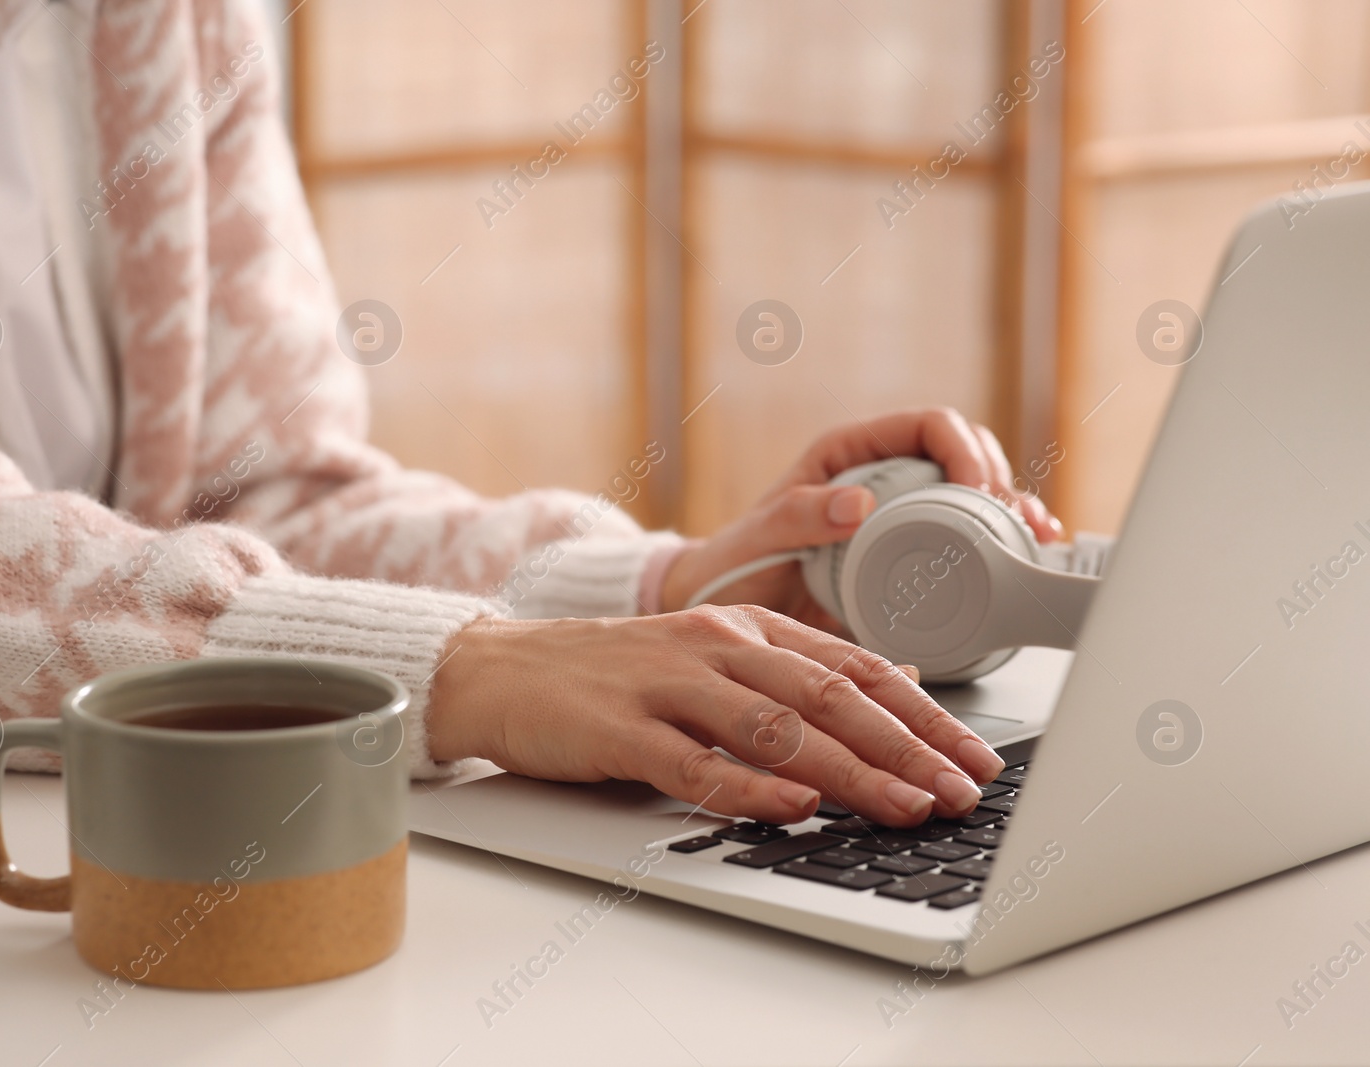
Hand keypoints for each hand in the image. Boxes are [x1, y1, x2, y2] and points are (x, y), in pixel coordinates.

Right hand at [425, 605, 1004, 826]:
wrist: (500, 669)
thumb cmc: (613, 674)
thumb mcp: (713, 655)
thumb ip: (797, 669)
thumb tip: (896, 679)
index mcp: (745, 629)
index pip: (852, 669)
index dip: (922, 714)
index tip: (974, 757)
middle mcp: (716, 646)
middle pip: (828, 696)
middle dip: (905, 746)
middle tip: (961, 789)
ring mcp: (667, 683)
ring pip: (774, 727)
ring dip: (848, 770)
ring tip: (904, 805)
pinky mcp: (620, 728)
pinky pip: (694, 761)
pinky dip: (749, 786)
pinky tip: (793, 806)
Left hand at [660, 408, 1063, 627]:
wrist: (728, 611)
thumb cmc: (739, 564)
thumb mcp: (763, 536)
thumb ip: (800, 516)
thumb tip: (859, 505)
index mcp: (851, 454)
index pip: (928, 424)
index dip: (963, 447)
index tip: (977, 488)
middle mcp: (883, 478)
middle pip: (965, 454)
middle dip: (999, 480)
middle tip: (1011, 520)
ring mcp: (902, 516)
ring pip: (975, 495)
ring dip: (1010, 510)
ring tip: (1032, 536)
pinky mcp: (912, 555)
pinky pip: (966, 537)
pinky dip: (998, 543)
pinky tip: (1021, 554)